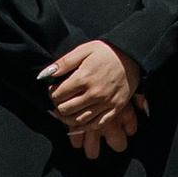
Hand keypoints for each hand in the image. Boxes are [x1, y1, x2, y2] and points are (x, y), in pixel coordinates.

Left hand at [42, 38, 143, 156]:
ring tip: (64, 112)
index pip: (58, 94)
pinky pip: (96, 124)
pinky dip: (84, 126)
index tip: (53, 89)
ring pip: (79, 120)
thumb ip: (64, 62)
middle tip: (58, 101)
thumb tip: (44, 75)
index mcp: (84, 78)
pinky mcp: (115, 109)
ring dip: (67, 118)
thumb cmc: (107, 51)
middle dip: (58, 106)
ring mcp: (105, 103)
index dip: (52, 93)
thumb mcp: (84, 49)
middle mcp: (94, 93)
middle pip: (66, 109)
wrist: (133, 56)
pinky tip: (78, 122)